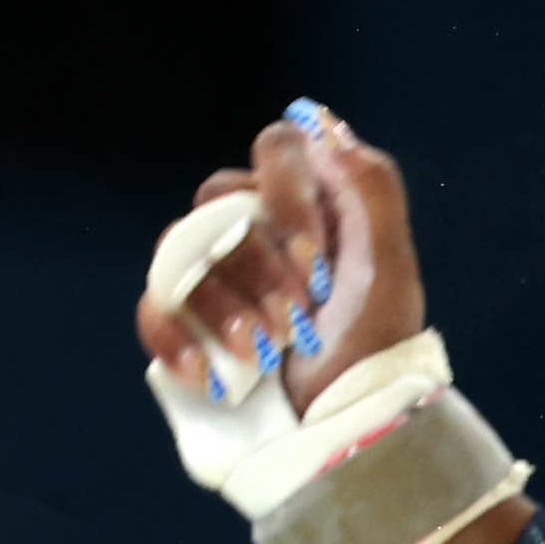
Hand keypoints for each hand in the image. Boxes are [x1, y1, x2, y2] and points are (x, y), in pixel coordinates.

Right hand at [133, 104, 427, 419]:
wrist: (345, 420)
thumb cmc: (374, 344)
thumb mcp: (390, 268)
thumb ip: (371, 189)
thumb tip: (323, 123)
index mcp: (310, 203)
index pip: (277, 149)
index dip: (289, 197)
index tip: (316, 259)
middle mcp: (256, 225)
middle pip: (220, 201)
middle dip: (261, 267)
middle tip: (298, 319)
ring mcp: (215, 272)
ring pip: (182, 252)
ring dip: (225, 307)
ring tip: (264, 351)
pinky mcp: (187, 319)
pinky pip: (154, 306)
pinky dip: (178, 338)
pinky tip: (211, 373)